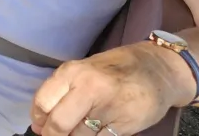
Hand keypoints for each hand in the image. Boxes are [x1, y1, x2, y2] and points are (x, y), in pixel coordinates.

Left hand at [30, 44, 192, 135]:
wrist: (159, 70)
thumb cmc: (116, 69)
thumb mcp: (84, 70)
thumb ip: (62, 91)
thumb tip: (41, 122)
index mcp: (73, 72)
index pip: (43, 102)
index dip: (38, 119)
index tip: (40, 125)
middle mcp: (89, 89)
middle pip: (58, 124)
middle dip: (53, 134)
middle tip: (55, 135)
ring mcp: (109, 108)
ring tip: (79, 130)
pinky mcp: (126, 125)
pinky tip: (96, 132)